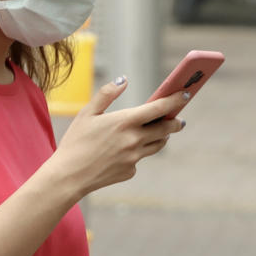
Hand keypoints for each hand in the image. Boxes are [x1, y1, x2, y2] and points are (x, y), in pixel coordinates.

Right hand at [51, 77, 186, 198]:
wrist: (68, 176)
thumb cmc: (75, 141)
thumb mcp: (87, 113)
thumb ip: (107, 94)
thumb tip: (123, 79)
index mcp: (125, 122)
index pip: (159, 108)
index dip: (175, 100)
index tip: (186, 94)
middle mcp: (134, 140)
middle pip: (166, 129)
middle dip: (175, 122)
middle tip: (178, 119)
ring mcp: (134, 157)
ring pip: (157, 144)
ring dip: (162, 136)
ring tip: (161, 131)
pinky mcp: (130, 171)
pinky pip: (139, 158)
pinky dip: (138, 152)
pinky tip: (125, 150)